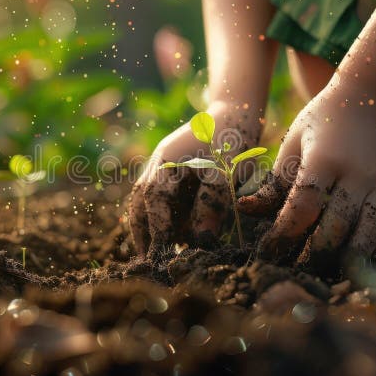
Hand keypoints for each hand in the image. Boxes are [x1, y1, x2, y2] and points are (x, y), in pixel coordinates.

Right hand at [127, 101, 261, 257]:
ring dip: (150, 228)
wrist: (235, 112)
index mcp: (165, 163)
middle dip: (143, 234)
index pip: (154, 204)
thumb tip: (201, 241)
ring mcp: (162, 167)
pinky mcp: (172, 171)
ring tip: (159, 255)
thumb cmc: (232, 139)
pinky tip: (173, 236)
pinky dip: (161, 218)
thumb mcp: (225, 172)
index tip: (161, 258)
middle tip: (149, 264)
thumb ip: (212, 204)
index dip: (157, 232)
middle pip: (140, 205)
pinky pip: (158, 199)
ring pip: (145, 203)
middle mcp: (157, 166)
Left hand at [238, 84, 375, 268]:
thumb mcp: (291, 145)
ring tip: (323, 274)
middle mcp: (357, 175)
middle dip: (313, 254)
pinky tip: (361, 270)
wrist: (367, 105)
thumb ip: (273, 182)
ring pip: (368, 235)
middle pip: (338, 226)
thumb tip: (245, 210)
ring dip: (346, 261)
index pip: (304, 205)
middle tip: (292, 268)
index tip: (266, 250)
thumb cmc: (319, 124)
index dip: (284, 233)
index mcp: (326, 159)